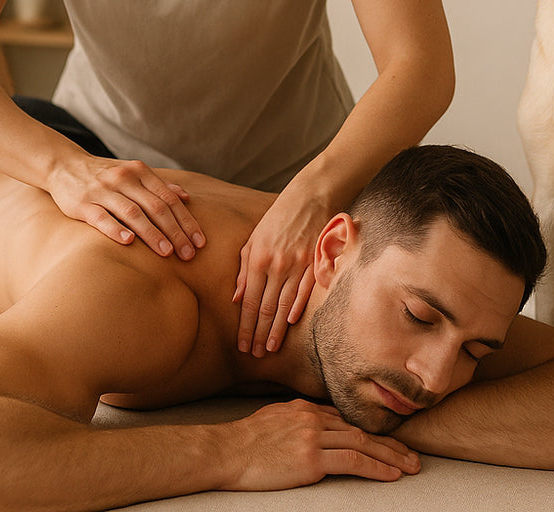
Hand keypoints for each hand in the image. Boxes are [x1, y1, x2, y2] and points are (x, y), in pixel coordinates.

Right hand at [46, 157, 204, 258]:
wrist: (64, 165)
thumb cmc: (106, 175)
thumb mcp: (133, 174)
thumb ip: (158, 185)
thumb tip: (186, 197)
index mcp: (139, 172)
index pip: (169, 199)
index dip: (186, 221)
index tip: (200, 242)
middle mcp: (123, 179)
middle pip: (155, 207)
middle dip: (175, 231)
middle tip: (188, 254)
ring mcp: (102, 191)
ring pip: (132, 213)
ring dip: (151, 233)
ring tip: (166, 253)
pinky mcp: (82, 204)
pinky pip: (101, 217)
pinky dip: (115, 229)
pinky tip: (128, 242)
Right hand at [223, 400, 419, 490]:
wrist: (225, 451)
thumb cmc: (243, 442)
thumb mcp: (273, 419)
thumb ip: (296, 421)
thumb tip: (312, 429)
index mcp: (305, 409)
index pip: (347, 421)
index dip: (372, 433)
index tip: (390, 444)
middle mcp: (313, 418)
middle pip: (361, 430)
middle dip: (391, 445)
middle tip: (412, 456)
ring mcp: (313, 437)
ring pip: (363, 444)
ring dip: (391, 457)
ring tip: (410, 467)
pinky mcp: (310, 459)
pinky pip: (353, 461)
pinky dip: (376, 468)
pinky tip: (390, 475)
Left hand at [233, 192, 328, 354]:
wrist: (309, 198)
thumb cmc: (277, 219)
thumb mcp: (254, 240)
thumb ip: (244, 270)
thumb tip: (237, 299)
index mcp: (258, 259)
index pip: (250, 302)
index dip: (245, 326)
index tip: (242, 345)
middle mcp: (277, 265)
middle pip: (266, 308)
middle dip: (259, 334)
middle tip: (254, 354)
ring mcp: (299, 265)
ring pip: (285, 306)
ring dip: (277, 330)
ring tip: (270, 348)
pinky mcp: (316, 263)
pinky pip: (306, 293)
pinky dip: (298, 310)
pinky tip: (290, 325)